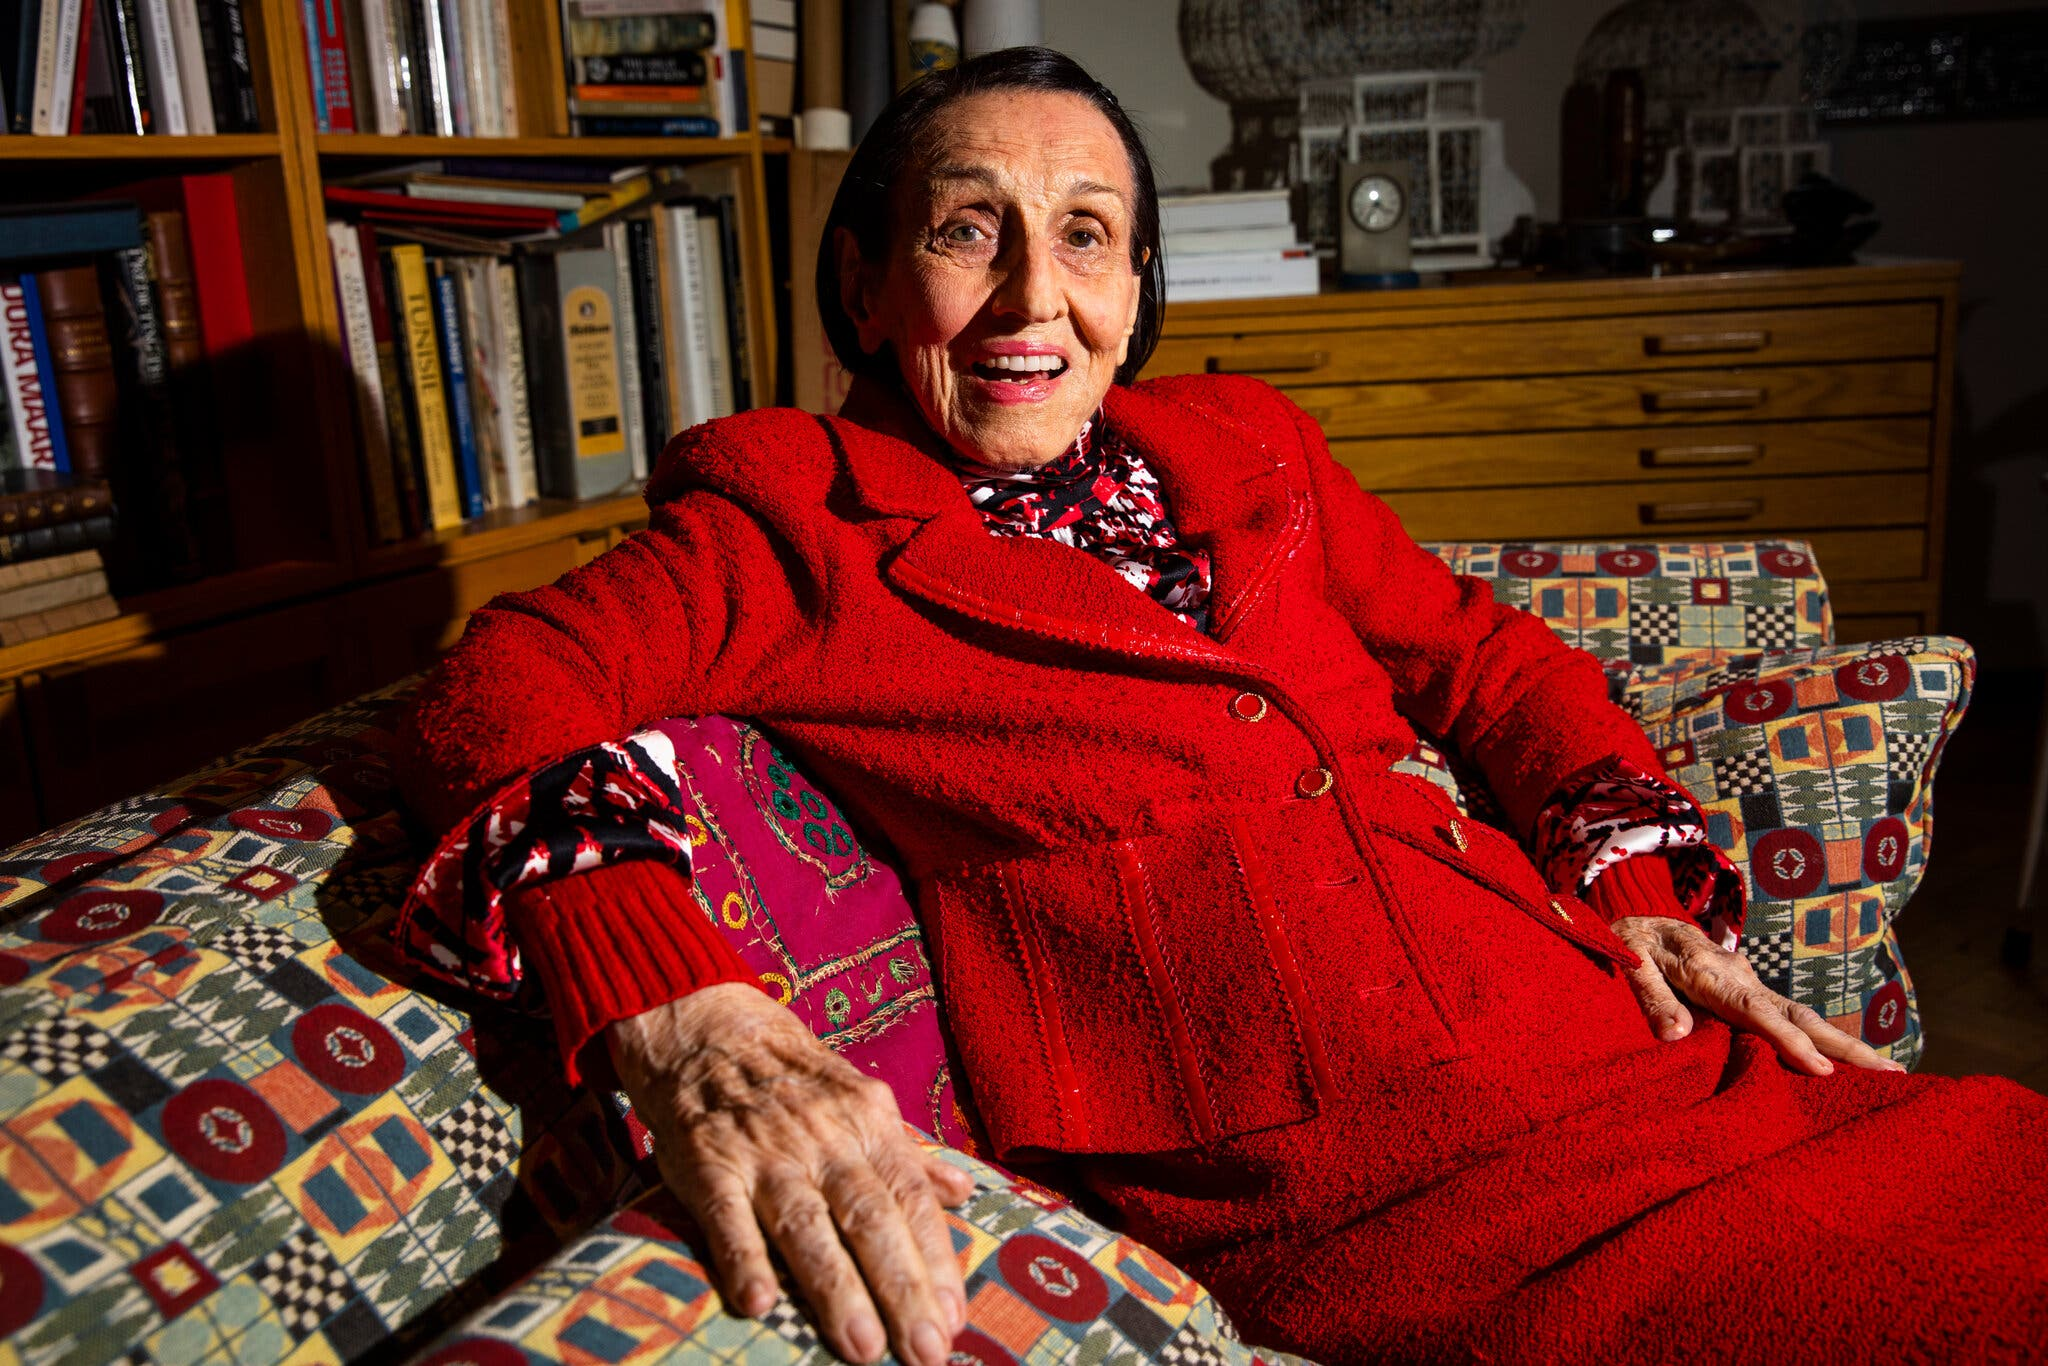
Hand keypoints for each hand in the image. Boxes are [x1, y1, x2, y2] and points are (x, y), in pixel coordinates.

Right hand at [605, 983, 973, 1365]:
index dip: (936, 1261)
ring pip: (807, 1226)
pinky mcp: (708, 1164)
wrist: (710, 1030)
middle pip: (870, 1220)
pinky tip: (758, 1303)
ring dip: (836, 1289)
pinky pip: (727, 1216)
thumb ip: (909, 1154)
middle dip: (901, 1289)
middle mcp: (824, 1140)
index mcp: (868, 1125)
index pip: (911, 1199)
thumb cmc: (798, 1080)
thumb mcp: (862, 1102)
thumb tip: (965, 1192)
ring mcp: (765, 1154)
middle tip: (926, 1352)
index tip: (954, 1319)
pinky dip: (742, 1257)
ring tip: (862, 1347)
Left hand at [1609, 916, 1907, 1076]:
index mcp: (1712, 973)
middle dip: (1845, 1045)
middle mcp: (1741, 977)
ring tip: (1891, 1071)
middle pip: (1798, 1014)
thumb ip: (1651, 998)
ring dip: (1846, 1043)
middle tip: (1893, 1072)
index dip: (1790, 1041)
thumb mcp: (1628, 963)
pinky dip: (1823, 1037)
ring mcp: (1750, 981)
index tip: (1823, 1069)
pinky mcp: (1750, 989)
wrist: (1638, 912)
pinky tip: (1850, 1060)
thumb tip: (1675, 1037)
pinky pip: (1791, 1015)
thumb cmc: (1630, 942)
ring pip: (1803, 1015)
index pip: (1757, 1012)